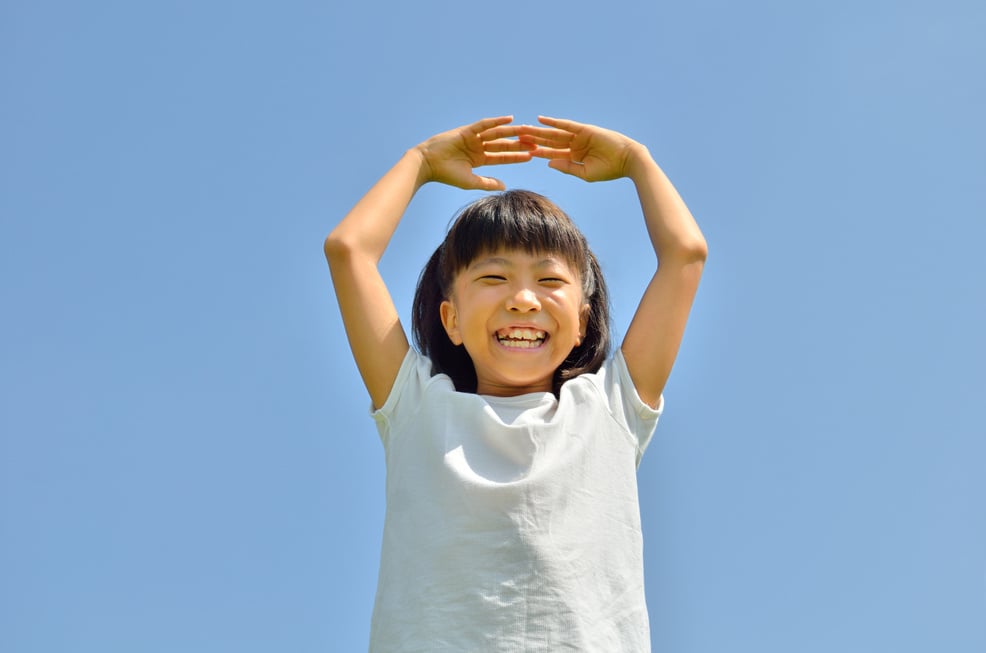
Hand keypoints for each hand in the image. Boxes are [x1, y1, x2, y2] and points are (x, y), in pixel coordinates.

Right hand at [414, 116, 534, 190]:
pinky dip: (496, 121)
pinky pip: (484, 124)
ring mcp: (473, 137)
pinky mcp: (467, 130)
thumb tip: (504, 186)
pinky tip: (510, 119)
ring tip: (527, 129)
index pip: (502, 157)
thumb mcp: (470, 181)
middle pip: (503, 144)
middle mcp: (478, 147)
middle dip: (519, 143)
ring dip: (512, 131)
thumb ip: (487, 183)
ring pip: (496, 133)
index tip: (532, 156)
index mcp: (479, 159)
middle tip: (536, 141)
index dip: (516, 156)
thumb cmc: (447, 174)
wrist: (428, 165)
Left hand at [519, 116, 646, 181]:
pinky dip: (554, 122)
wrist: (627, 160)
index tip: (522, 151)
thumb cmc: (609, 170)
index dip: (537, 152)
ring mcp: (578, 136)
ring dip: (539, 130)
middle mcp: (573, 145)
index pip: (551, 153)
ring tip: (523, 128)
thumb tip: (548, 163)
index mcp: (573, 157)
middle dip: (533, 139)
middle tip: (517, 136)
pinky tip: (541, 119)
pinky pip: (566, 124)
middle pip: (549, 141)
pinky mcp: (584, 129)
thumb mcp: (585, 172)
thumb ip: (567, 167)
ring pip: (554, 132)